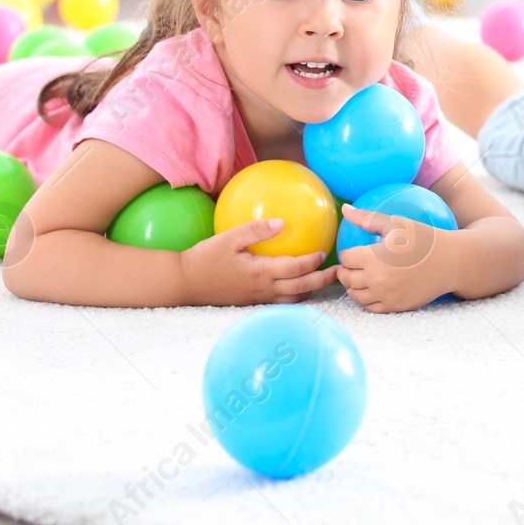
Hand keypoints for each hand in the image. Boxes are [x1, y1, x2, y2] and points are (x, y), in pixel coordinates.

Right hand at [179, 218, 339, 305]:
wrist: (185, 282)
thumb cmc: (206, 257)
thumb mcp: (229, 238)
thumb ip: (256, 230)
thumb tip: (281, 222)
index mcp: (260, 273)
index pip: (294, 269)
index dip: (313, 263)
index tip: (324, 253)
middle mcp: (263, 289)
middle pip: (300, 289)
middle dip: (321, 281)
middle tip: (338, 273)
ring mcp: (258, 299)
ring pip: (292, 300)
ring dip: (309, 291)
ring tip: (321, 281)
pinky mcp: (252, 302)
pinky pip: (280, 302)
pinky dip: (294, 296)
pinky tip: (296, 285)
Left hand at [335, 205, 456, 312]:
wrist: (450, 262)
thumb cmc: (424, 239)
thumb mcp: (396, 224)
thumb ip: (367, 218)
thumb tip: (345, 209)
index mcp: (373, 258)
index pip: (346, 258)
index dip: (348, 253)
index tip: (355, 251)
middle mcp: (376, 280)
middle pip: (346, 278)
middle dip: (346, 270)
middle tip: (354, 265)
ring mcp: (385, 296)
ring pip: (355, 295)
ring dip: (354, 286)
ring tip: (362, 277)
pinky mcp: (395, 307)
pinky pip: (371, 307)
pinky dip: (367, 299)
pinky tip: (374, 289)